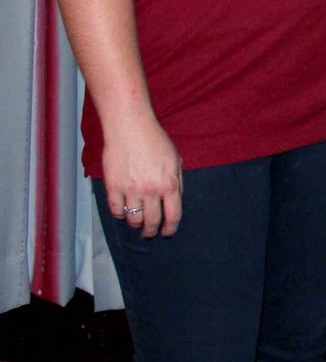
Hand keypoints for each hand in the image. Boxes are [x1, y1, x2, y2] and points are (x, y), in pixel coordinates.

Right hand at [102, 116, 182, 237]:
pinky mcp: (113, 187)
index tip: (167, 232)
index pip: (173, 216)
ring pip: (133, 219)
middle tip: (150, 233)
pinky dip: (119, 215)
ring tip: (137, 224)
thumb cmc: (155, 141)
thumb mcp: (175, 160)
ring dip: (136, 224)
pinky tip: (123, 213)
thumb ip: (177, 181)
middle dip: (152, 231)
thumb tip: (175, 199)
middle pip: (152, 221)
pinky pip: (116, 210)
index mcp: (170, 184)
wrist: (130, 128)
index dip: (170, 228)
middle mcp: (151, 191)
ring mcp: (131, 190)